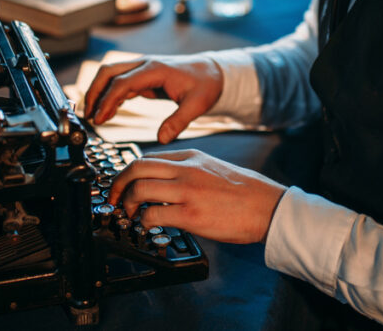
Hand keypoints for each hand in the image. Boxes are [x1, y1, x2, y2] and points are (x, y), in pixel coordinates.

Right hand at [83, 56, 222, 142]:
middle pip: (108, 71)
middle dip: (94, 92)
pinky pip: (119, 82)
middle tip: (88, 115)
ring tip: (94, 116)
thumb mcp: (197, 105)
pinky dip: (110, 95)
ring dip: (98, 92)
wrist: (212, 72)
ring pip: (110, 74)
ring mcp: (142, 68)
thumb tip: (163, 138)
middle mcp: (145, 65)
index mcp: (155, 69)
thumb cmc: (206, 84)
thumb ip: (179, 122)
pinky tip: (108, 112)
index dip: (107, 100)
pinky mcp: (143, 76)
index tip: (100, 118)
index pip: (122, 82)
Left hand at [107, 149, 286, 243]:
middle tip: (113, 199)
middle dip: (117, 184)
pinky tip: (146, 227)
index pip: (149, 158)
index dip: (129, 173)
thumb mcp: (214, 168)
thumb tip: (166, 183)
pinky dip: (143, 222)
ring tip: (128, 214)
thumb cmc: (246, 192)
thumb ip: (189, 171)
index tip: (123, 185)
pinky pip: (153, 214)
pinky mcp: (191, 214)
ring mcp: (187, 191)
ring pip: (139, 188)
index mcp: (192, 157)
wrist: (269, 207)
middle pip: (136, 168)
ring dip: (126, 204)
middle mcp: (186, 169)